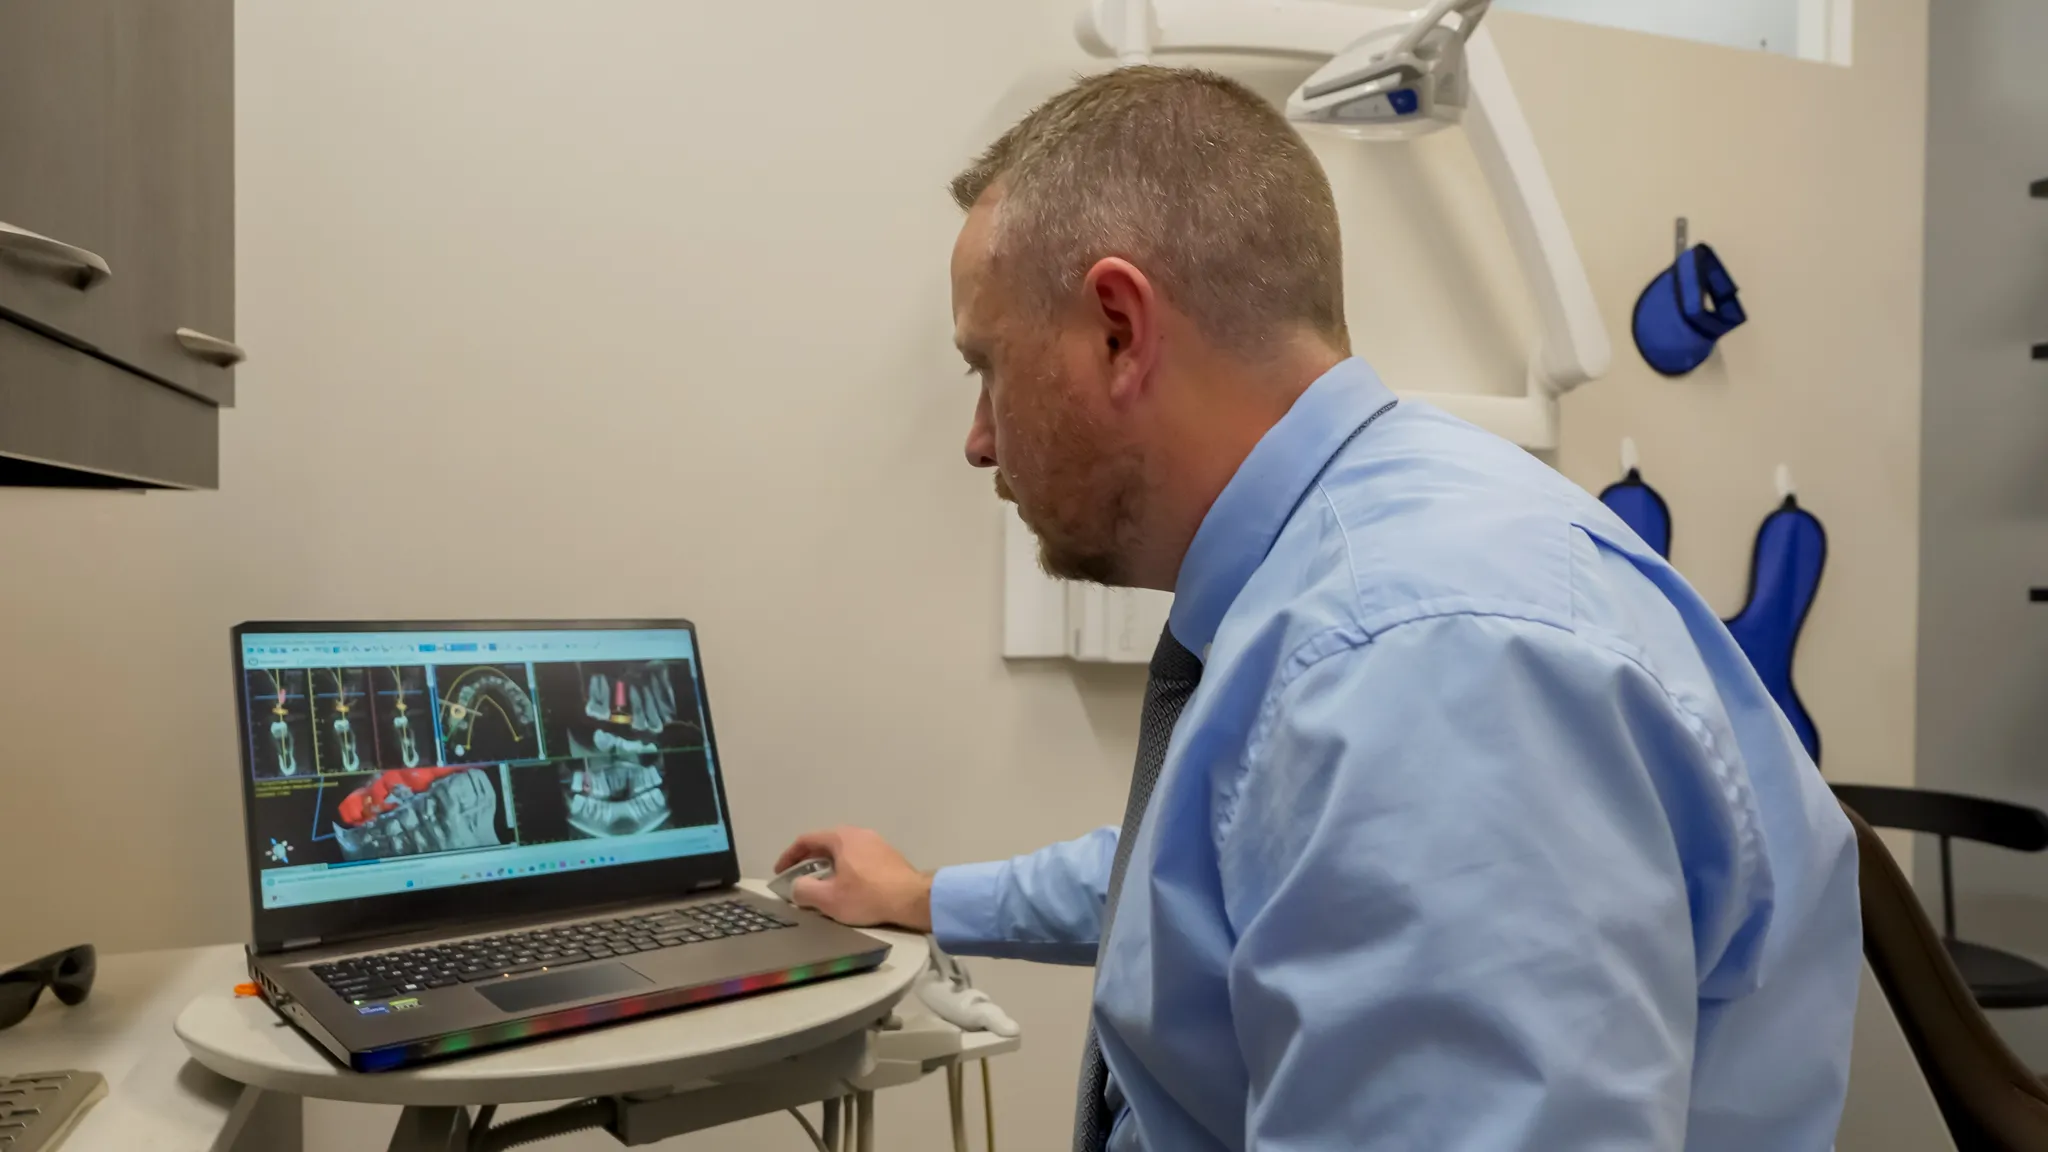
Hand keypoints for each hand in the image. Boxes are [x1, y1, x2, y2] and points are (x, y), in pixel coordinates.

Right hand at [774, 827, 933, 931]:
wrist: (912, 899)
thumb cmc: (867, 895)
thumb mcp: (828, 899)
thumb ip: (804, 890)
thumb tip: (797, 887)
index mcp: (841, 837)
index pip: (806, 840)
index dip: (788, 857)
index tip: (780, 872)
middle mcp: (859, 833)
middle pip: (825, 844)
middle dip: (808, 861)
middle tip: (798, 879)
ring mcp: (876, 843)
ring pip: (843, 852)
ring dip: (828, 866)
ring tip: (821, 885)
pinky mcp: (889, 856)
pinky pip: (859, 858)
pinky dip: (845, 869)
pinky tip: (847, 887)